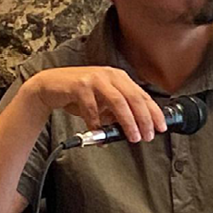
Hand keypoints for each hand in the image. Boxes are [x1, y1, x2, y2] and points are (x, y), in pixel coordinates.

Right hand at [24, 65, 167, 142]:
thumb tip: (134, 129)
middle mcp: (110, 76)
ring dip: (127, 122)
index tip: (161, 127)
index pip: (142, 96)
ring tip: (133, 136)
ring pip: (118, 101)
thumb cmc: (78, 95)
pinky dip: (97, 123)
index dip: (154, 112)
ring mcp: (94, 79)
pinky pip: (92, 107)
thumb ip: (117, 113)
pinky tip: (99, 133)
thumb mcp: (102, 103)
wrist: (50, 86)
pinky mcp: (79, 85)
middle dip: (144, 119)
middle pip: (134, 98)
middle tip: (148, 135)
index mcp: (119, 78)